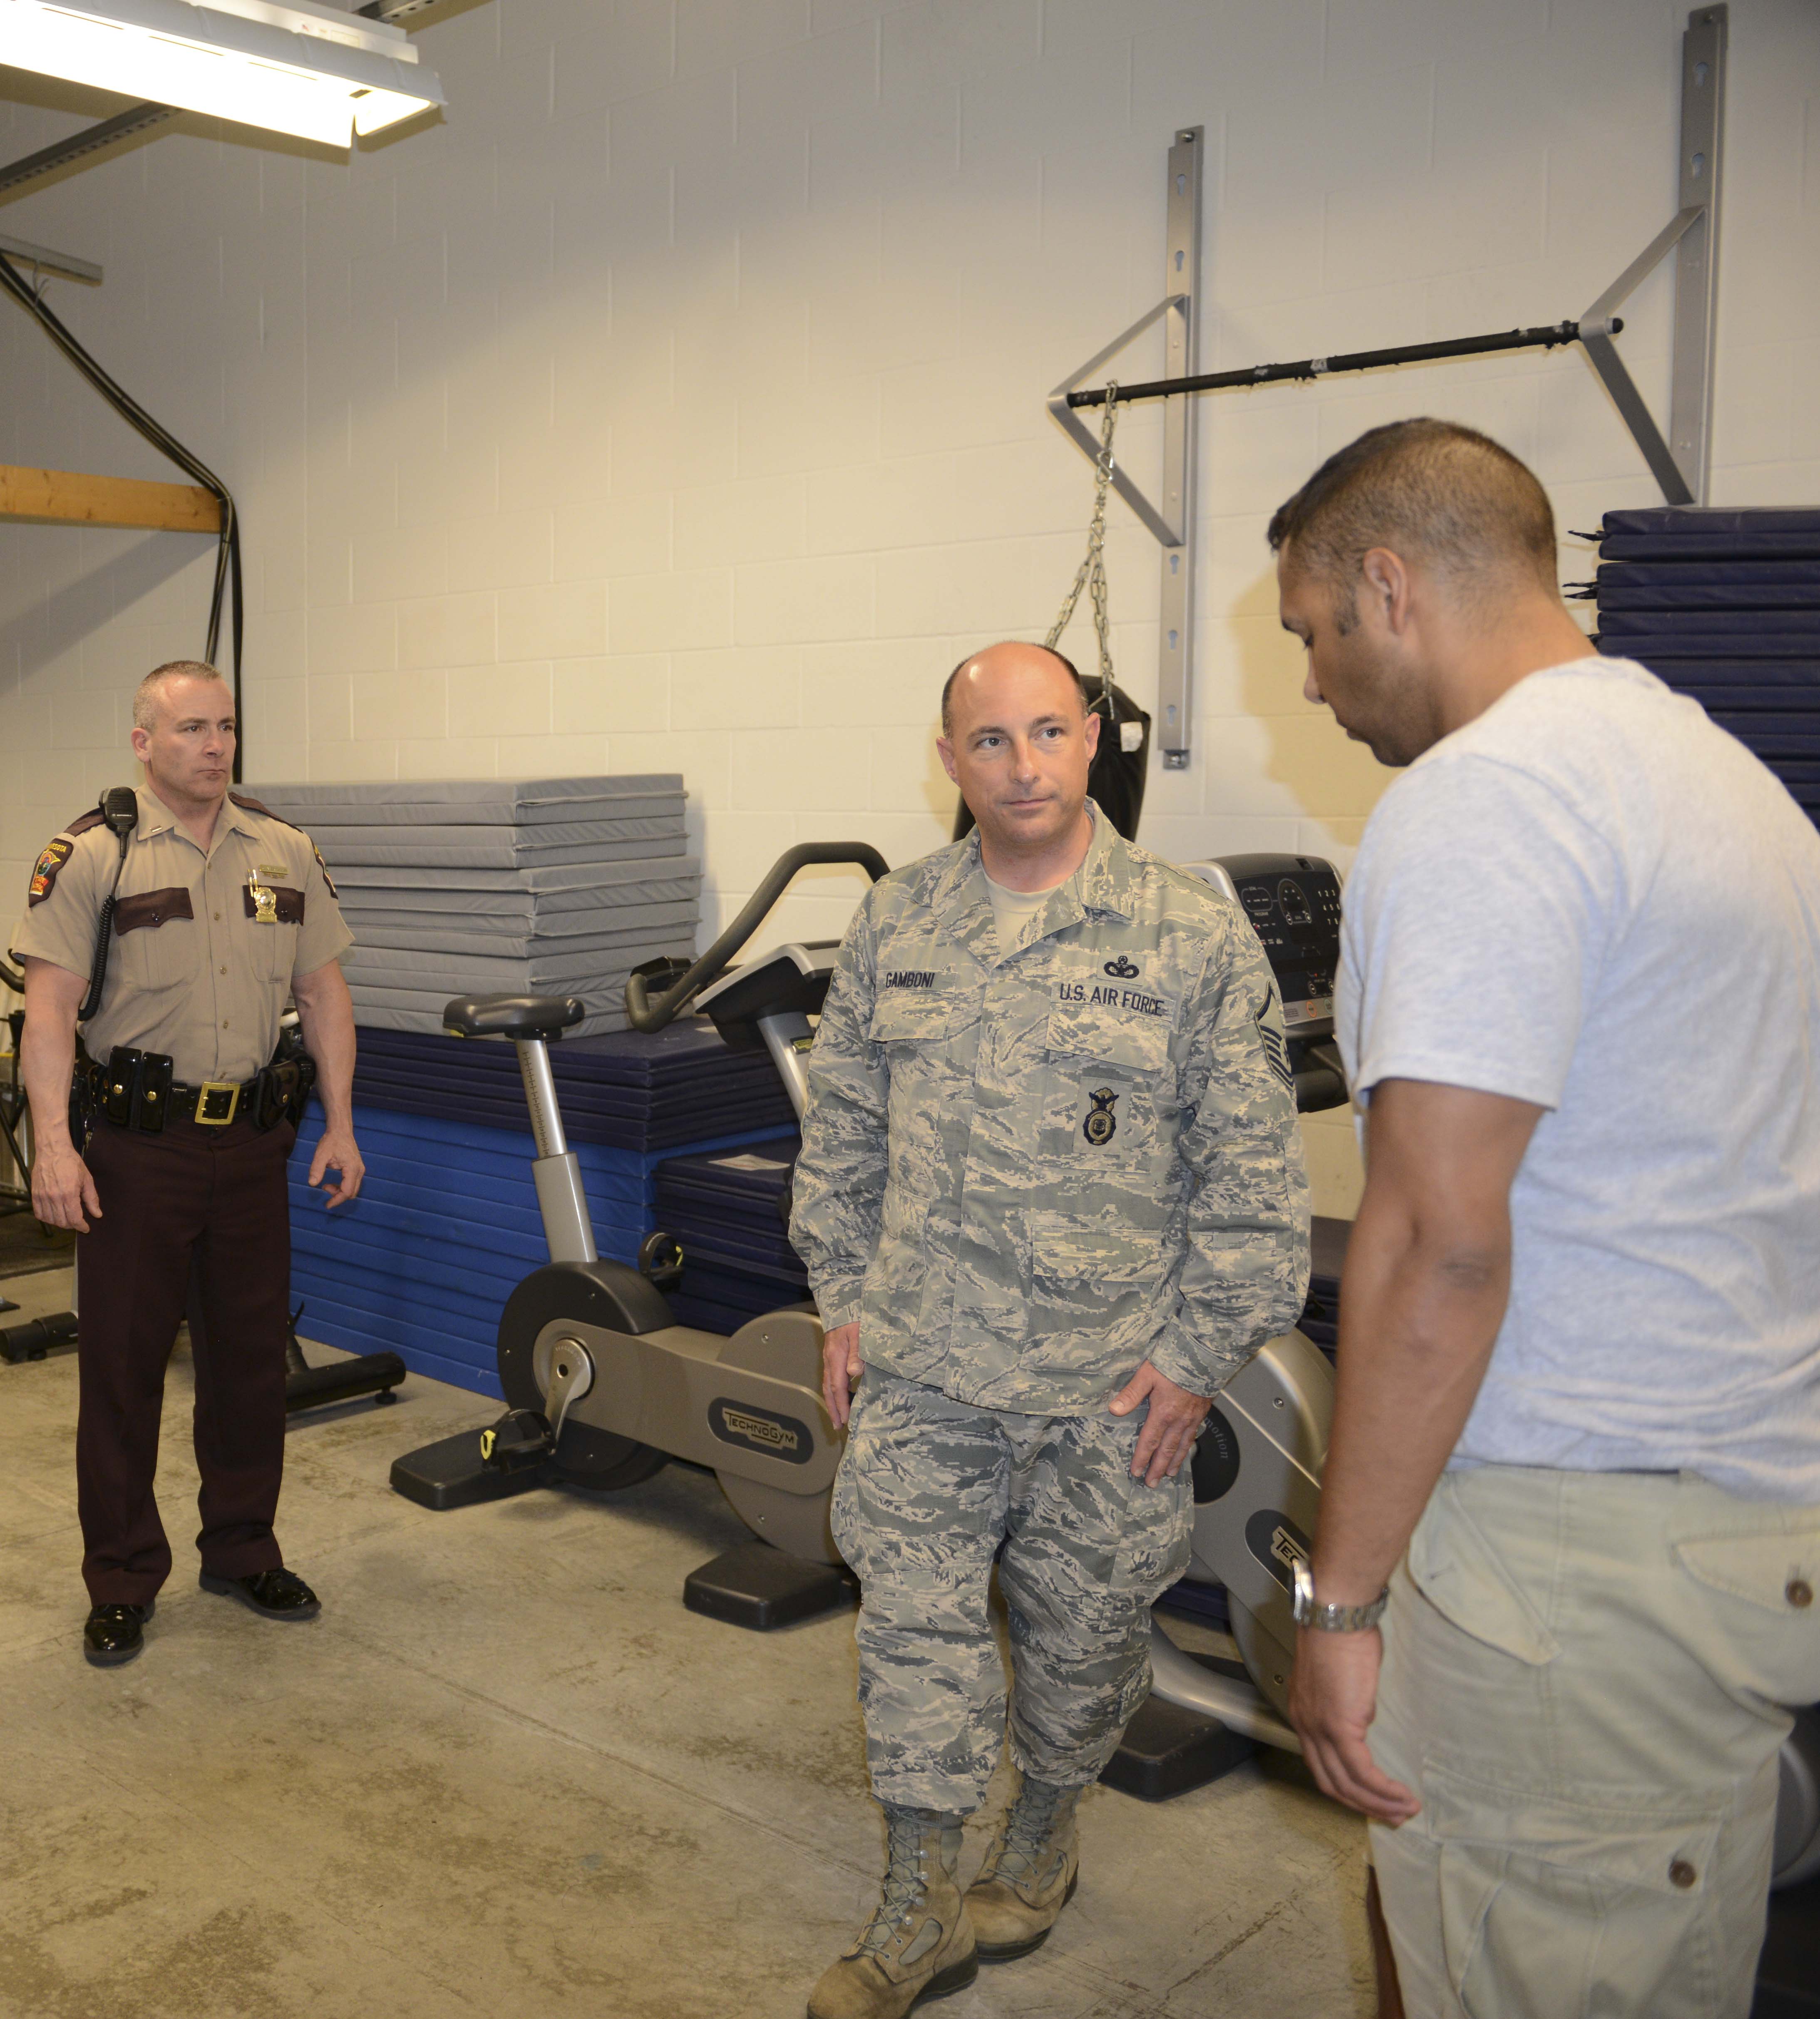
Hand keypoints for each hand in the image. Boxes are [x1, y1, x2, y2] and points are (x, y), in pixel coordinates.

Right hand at [32, 1140, 100, 1232]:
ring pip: (50, 1220)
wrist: (53, 1151)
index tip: (86, 1228)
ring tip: (67, 1218)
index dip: (81, 1226)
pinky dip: (47, 1218)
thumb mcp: (87, 1179)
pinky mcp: (34, 1194)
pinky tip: (54, 1214)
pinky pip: (39, 1214)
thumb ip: (91, 1199)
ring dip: (60, 1223)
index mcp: (68, 1194)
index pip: (74, 1219)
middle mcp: (54, 1197)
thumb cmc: (71, 1163)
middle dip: (72, 1225)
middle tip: (78, 1221)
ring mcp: (42, 1196)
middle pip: (62, 1222)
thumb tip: (97, 1214)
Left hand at [308, 1124, 363, 1209]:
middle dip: (338, 1196)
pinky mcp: (357, 1169)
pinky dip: (342, 1187)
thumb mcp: (321, 1154)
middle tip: (324, 1190)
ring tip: (326, 1186)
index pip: (347, 1192)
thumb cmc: (331, 1141)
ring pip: (353, 1189)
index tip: (326, 1205)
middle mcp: (359, 1171)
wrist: (340, 1131)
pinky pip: (352, 1184)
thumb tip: (312, 1184)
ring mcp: (360, 1170)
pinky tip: (332, 1183)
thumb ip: (316, 1169)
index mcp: (352, 1169)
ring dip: (340, 1192)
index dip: (337, 1200)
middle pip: (352, 1193)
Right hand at [821, 1320, 862, 1428]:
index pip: (838, 1387)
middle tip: (837, 1425)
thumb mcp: (860, 1332)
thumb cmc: (855, 1315)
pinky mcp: (832, 1353)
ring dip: (832, 1401)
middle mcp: (830, 1358)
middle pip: (829, 1389)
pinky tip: (843, 1393)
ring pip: (828, 1383)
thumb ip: (858, 1352)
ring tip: (838, 1414)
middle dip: (832, 1408)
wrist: (843, 1301)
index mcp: (836, 1356)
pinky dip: (835, 1389)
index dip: (841, 1405)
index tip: (845, 1420)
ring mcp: (829, 1356)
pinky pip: (831, 1376)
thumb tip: (854, 1373)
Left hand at [1108, 1359, 1210, 1485]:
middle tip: (1152, 1483)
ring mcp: (1192, 1417)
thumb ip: (1131, 1394)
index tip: (1137, 1472)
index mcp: (1163, 1413)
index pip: (1149, 1441)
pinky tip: (1186, 1450)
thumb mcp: (1146, 1375)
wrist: (1203, 1355)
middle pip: (1167, 1450)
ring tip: (1170, 1474)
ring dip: (1175, 1462)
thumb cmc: (1174, 1362)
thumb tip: (1114, 1410)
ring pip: (1183, 1446)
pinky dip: (1188, 1447)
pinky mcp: (1202, 1411)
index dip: (1142, 1458)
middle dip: (1158, 1468)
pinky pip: (1194, 1435)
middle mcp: (1179, 1420)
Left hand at [1287, 1625, 1419, 1823]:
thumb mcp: (1339, 1678)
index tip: (1371, 1798)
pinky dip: (1383, 1790)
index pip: (1320, 1765)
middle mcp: (1306, 1727)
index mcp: (1303, 1716)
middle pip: (1331, 1783)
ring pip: (1347, 1784)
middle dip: (1363, 1805)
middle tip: (1393, 1816)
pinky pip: (1362, 1772)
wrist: (1336, 1616)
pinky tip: (1401, 1796)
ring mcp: (1320, 1730)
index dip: (1346, 1787)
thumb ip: (1345, 1703)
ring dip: (1378, 1804)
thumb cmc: (1342, 1636)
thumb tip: (1362, 1719)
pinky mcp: (1340, 1728)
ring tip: (1405, 1811)